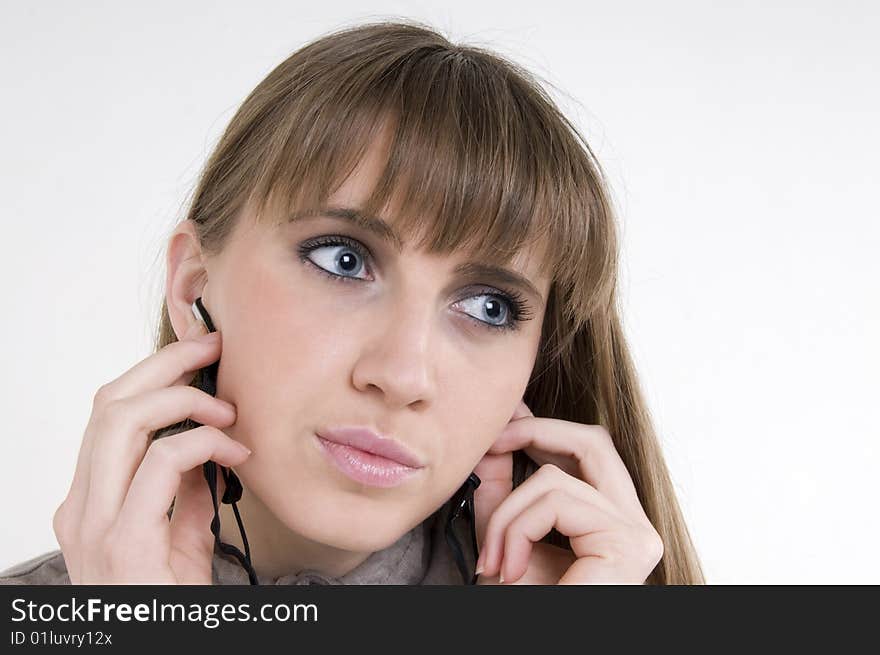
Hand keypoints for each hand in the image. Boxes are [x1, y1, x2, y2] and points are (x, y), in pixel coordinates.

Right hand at [52, 321, 250, 583]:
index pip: (108, 415)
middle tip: (213, 349)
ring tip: (227, 409)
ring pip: (121, 421)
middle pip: (108, 403)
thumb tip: (209, 446)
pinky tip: (234, 452)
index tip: (200, 356)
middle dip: (164, 365)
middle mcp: (80, 507)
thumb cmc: (170, 604)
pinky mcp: (123, 544)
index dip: (153, 375)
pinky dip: (202, 443)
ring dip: (182, 399)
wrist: (163, 650)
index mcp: (89, 501)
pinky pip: (160, 464)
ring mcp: (94, 525)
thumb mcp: (181, 538)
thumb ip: (185, 492)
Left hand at [472, 400, 662, 583]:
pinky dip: (517, 529)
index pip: (586, 450)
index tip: (501, 425)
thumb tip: (499, 430)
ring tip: (493, 560)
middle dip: (536, 430)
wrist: (531, 639)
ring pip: (556, 476)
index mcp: (612, 518)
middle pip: (594, 441)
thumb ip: (505, 483)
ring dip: (507, 515)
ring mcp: (637, 534)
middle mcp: (635, 523)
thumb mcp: (508, 530)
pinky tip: (508, 569)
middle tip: (493, 440)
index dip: (542, 427)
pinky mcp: (627, 545)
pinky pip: (556, 501)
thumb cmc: (523, 602)